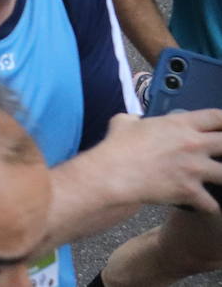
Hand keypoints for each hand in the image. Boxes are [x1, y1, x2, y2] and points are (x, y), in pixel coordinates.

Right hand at [96, 110, 221, 212]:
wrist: (112, 174)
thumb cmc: (117, 147)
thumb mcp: (124, 122)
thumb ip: (136, 118)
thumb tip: (136, 121)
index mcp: (180, 125)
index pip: (216, 117)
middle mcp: (193, 145)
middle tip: (220, 153)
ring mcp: (194, 169)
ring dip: (221, 177)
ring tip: (216, 180)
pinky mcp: (190, 191)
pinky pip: (211, 204)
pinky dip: (208, 206)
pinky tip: (205, 206)